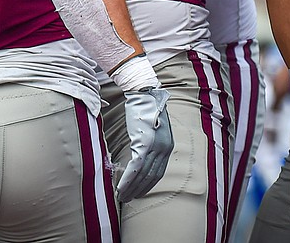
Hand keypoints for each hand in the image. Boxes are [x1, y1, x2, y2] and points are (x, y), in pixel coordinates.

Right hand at [116, 87, 172, 202]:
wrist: (144, 91)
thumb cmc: (145, 107)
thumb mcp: (153, 127)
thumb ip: (150, 142)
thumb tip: (141, 155)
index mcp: (168, 145)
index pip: (158, 172)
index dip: (148, 185)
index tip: (139, 193)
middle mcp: (164, 148)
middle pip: (151, 176)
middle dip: (140, 190)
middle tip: (129, 199)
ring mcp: (155, 146)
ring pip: (143, 174)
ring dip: (132, 187)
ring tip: (123, 196)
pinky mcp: (144, 143)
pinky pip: (135, 166)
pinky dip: (128, 179)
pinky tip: (121, 186)